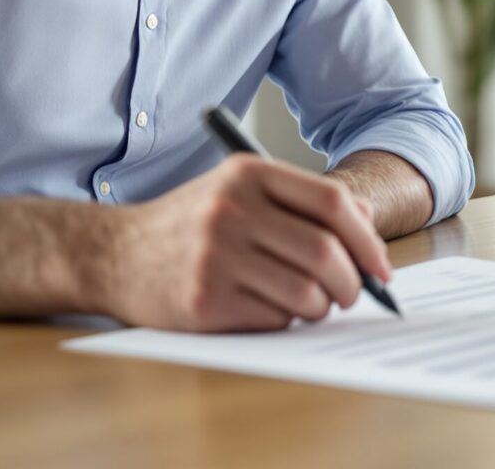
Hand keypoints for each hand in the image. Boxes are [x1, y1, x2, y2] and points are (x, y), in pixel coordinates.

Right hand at [92, 154, 390, 331]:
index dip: (367, 240)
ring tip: (308, 303)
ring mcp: (215, 256)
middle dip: (352, 283)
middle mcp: (231, 210)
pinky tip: (265, 308)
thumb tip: (366, 225)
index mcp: (248, 174)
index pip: (332, 204)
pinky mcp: (203, 300)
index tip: (380, 267)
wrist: (114, 254)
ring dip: (320, 307)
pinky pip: (274, 319)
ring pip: (306, 293)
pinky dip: (283, 320)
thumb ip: (301, 200)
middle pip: (325, 252)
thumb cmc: (190, 225)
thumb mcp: (240, 192)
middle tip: (352, 294)